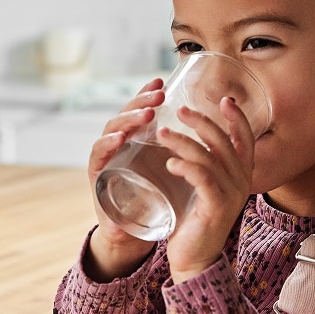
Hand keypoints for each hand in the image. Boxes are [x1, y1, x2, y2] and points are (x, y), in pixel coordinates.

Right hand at [83, 78, 163, 281]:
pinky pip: (97, 156)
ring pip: (111, 130)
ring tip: (146, 115)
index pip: (138, 111)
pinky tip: (119, 139)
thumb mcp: (170, 172)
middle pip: (124, 115)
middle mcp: (117, 145)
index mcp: (134, 140)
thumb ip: (183, 154)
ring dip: (128, 119)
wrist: (132, 234)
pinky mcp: (97, 177)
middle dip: (141, 101)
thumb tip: (217, 134)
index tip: (162, 80)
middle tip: (159, 95)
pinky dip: (106, 145)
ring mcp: (105, 159)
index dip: (147, 93)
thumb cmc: (153, 200)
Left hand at [157, 97, 254, 283]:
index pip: (246, 138)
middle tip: (179, 110)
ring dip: (183, 141)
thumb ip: (202, 165)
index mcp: (241, 174)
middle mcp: (241, 181)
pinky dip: (185, 166)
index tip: (225, 99)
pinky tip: (169, 163)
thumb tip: (185, 137)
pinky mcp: (216, 207)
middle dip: (202, 121)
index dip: (238, 117)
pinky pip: (203, 178)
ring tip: (161, 134)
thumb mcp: (203, 186)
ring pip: (209, 157)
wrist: (193, 258)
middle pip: (224, 141)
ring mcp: (231, 194)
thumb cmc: (193, 219)